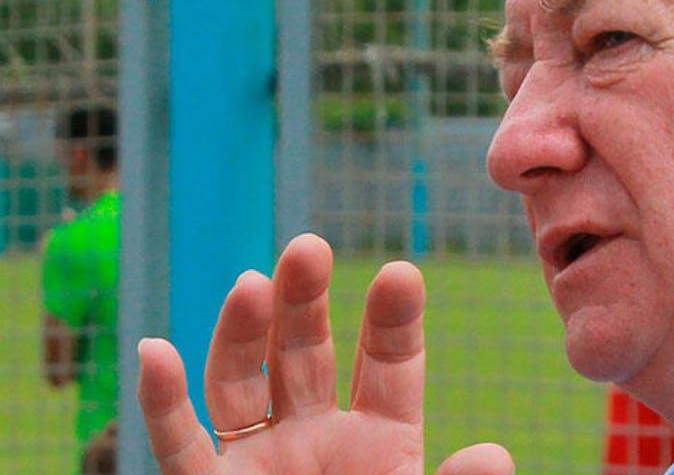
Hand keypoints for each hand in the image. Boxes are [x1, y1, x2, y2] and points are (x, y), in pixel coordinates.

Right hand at [137, 233, 514, 474]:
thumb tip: (493, 457)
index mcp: (382, 440)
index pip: (389, 365)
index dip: (394, 320)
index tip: (402, 274)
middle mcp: (315, 437)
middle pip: (308, 354)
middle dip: (308, 301)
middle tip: (310, 246)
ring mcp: (259, 461)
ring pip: (243, 382)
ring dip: (240, 332)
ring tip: (250, 282)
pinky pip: (179, 446)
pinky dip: (161, 401)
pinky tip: (153, 351)